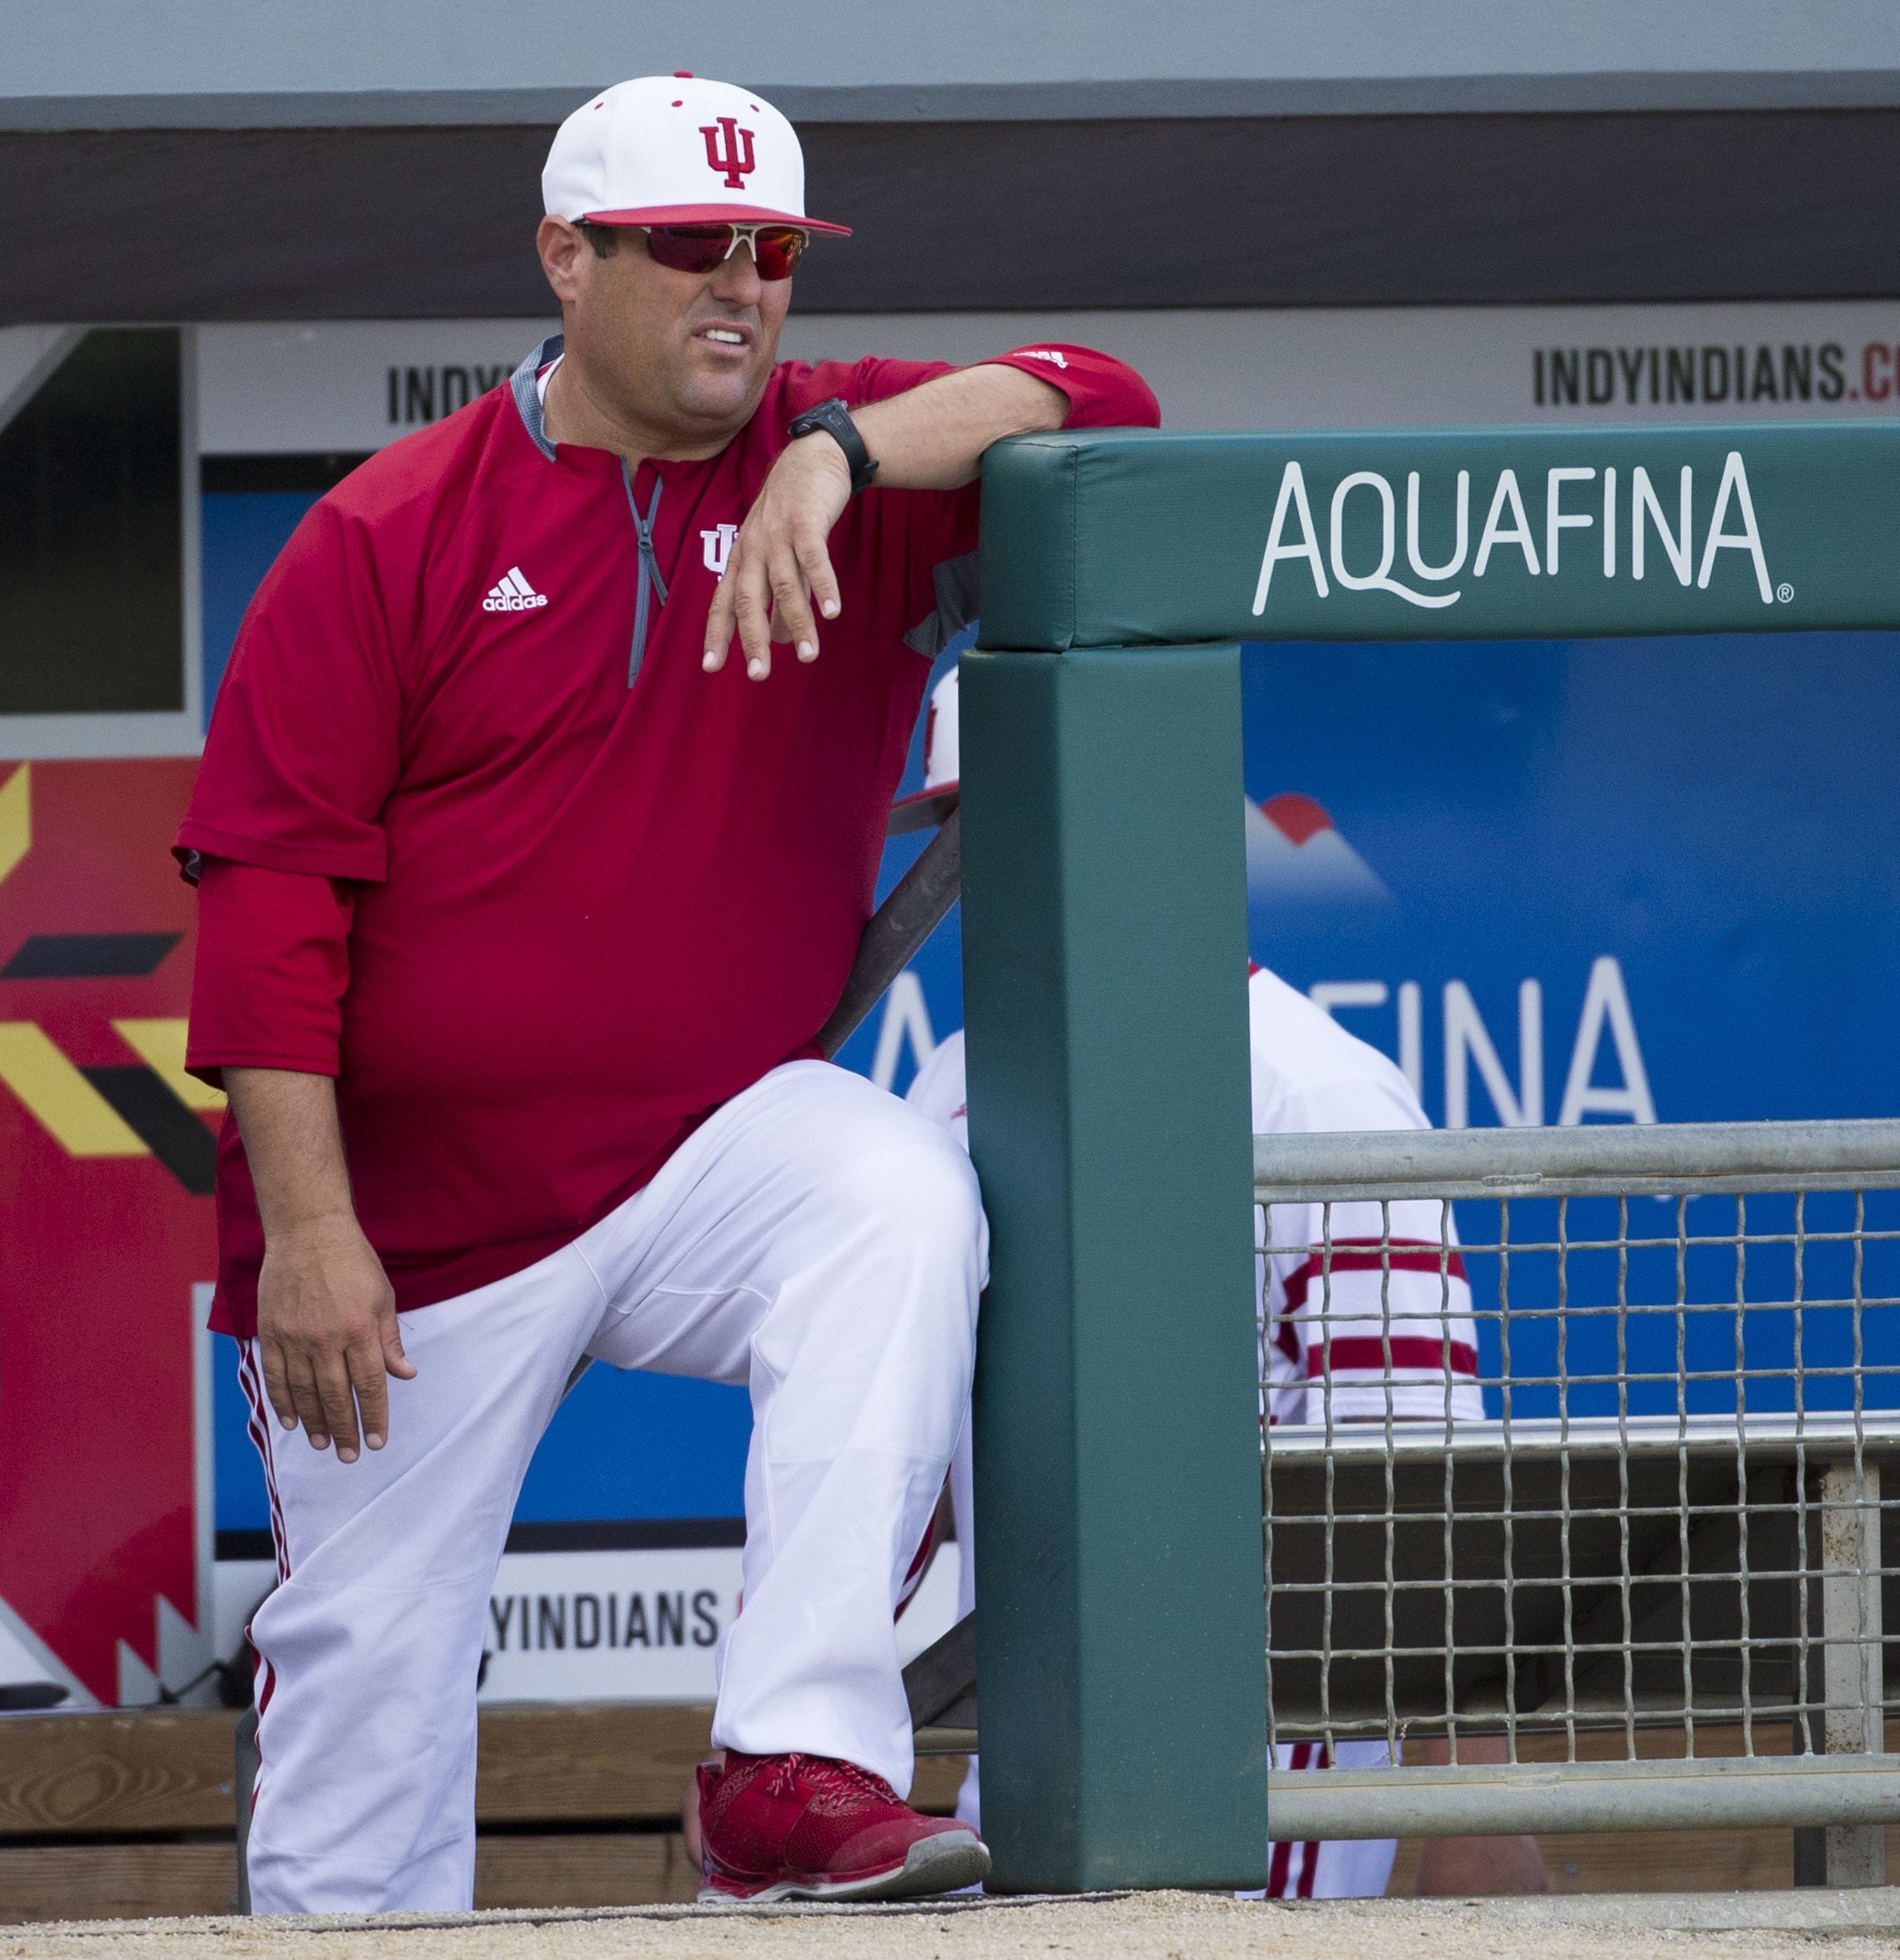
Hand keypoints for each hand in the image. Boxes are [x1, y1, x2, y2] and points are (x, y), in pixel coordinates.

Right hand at [256, 1213, 414, 1461]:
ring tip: (323, 1444)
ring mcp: (295, 1337)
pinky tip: (291, 1421)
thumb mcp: (383, 1297)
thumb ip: (389, 1340)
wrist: (308, 1232)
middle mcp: (326, 1338)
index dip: (374, 1416)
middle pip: (335, 1396)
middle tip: (350, 1456)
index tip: (377, 1441)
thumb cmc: (353, 1263)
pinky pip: (276, 1376)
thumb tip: (405, 1374)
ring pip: (304, 1392)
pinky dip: (282, 1401)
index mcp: (359, 1329)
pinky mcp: (271, 1332)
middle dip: (345, 1429)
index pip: (369, 1384)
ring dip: (314, 1422)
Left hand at [702, 428, 852, 680]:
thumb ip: (777, 596)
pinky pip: (813, 559)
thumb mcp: (778, 552)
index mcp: (742, 557)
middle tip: (758, 674)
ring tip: (808, 655)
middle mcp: (754, 548)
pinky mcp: (806, 522)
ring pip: (783, 585)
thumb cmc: (794, 512)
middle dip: (752, 639)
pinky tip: (833, 611)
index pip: (723, 602)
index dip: (717, 634)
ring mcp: (778, 534)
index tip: (711, 667)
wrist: (813, 457)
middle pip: (748, 599)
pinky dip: (823, 585)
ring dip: (797, 622)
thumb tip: (780, 639)